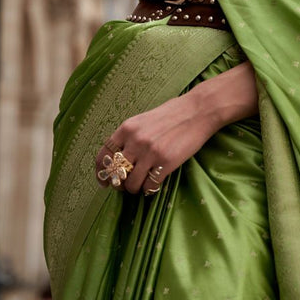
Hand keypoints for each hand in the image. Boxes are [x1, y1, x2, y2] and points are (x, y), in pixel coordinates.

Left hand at [95, 61, 257, 194]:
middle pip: (116, 174)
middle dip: (119, 184)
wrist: (198, 110)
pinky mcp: (166, 162)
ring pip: (131, 184)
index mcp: (127, 128)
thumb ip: (130, 136)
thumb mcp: (144, 120)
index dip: (101, 173)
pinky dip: (150, 189)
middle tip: (126, 186)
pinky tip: (155, 184)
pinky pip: (149, 186)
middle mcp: (135, 141)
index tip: (104, 182)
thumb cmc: (173, 113)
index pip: (103, 156)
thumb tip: (119, 159)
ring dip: (135, 189)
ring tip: (142, 185)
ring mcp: (150, 152)